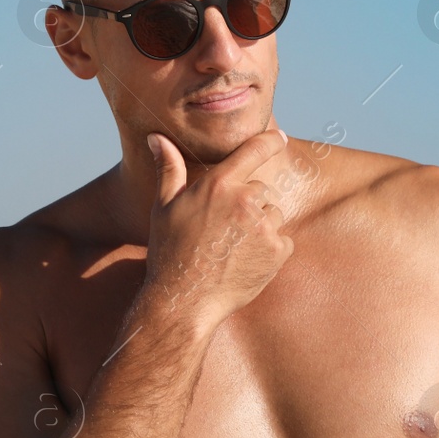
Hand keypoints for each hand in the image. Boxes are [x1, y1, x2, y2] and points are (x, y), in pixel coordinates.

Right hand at [142, 127, 294, 325]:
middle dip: (249, 204)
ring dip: (261, 227)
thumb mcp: (164, 207)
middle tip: (224, 230)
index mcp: (219, 184)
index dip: (271, 141)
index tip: (281, 139)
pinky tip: (246, 261)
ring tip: (232, 248)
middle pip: (262, 190)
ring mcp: (263, 226)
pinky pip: (283, 241)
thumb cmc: (170, 252)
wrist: (184, 300)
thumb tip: (155, 138)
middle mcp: (245, 200)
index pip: (255, 150)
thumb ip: (168, 168)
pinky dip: (271, 250)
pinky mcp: (277, 251)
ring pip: (273, 216)